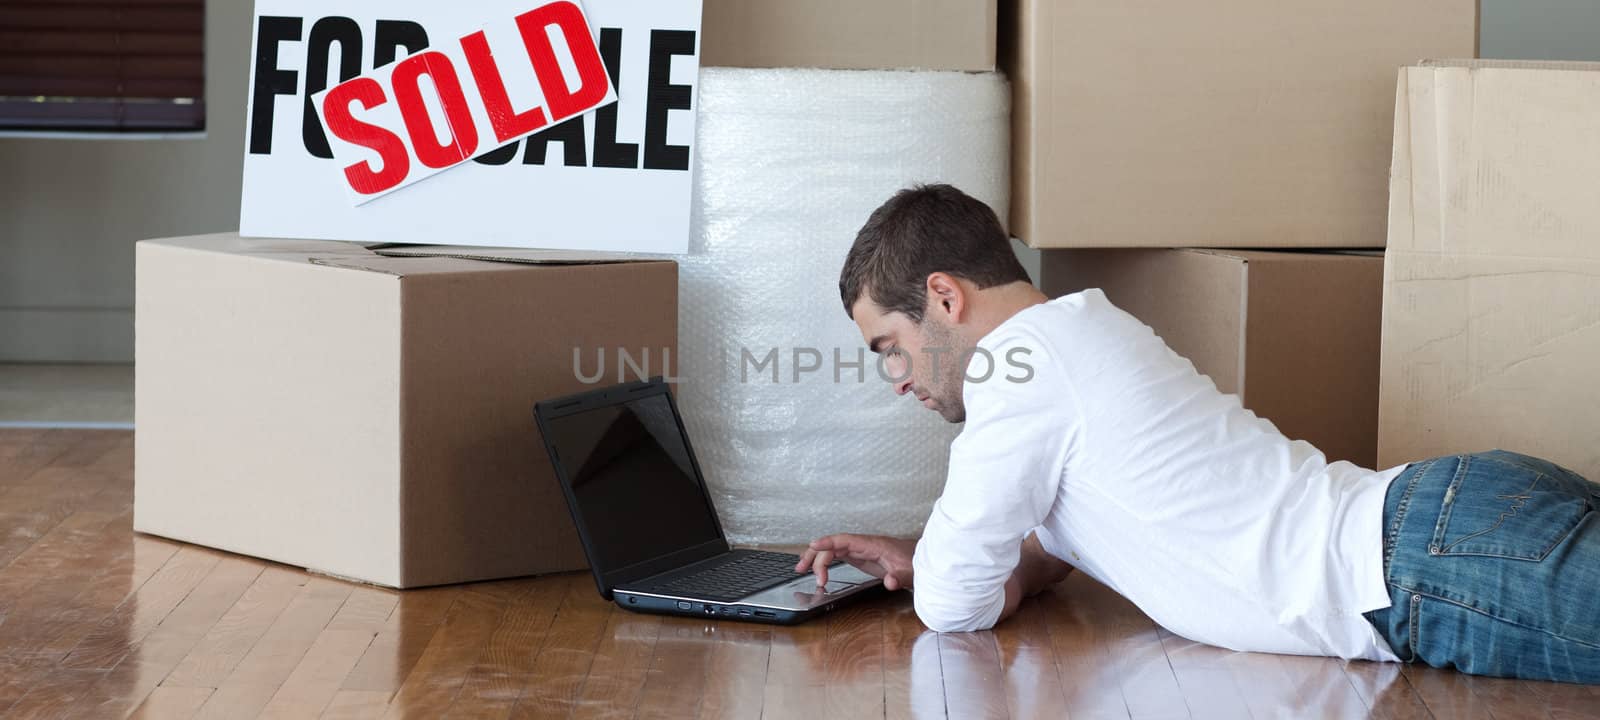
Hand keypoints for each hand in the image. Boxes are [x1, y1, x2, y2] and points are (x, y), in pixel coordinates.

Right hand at [794, 534, 916, 590]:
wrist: (923, 561)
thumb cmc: (915, 563)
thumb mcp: (909, 572)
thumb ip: (899, 577)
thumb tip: (890, 582)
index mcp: (872, 545)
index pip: (844, 539)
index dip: (827, 542)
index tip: (813, 545)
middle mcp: (863, 545)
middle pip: (833, 545)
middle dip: (816, 555)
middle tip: (803, 570)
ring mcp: (861, 551)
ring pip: (833, 550)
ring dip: (816, 558)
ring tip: (801, 569)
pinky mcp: (861, 557)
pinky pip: (838, 556)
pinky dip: (825, 562)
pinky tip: (818, 570)